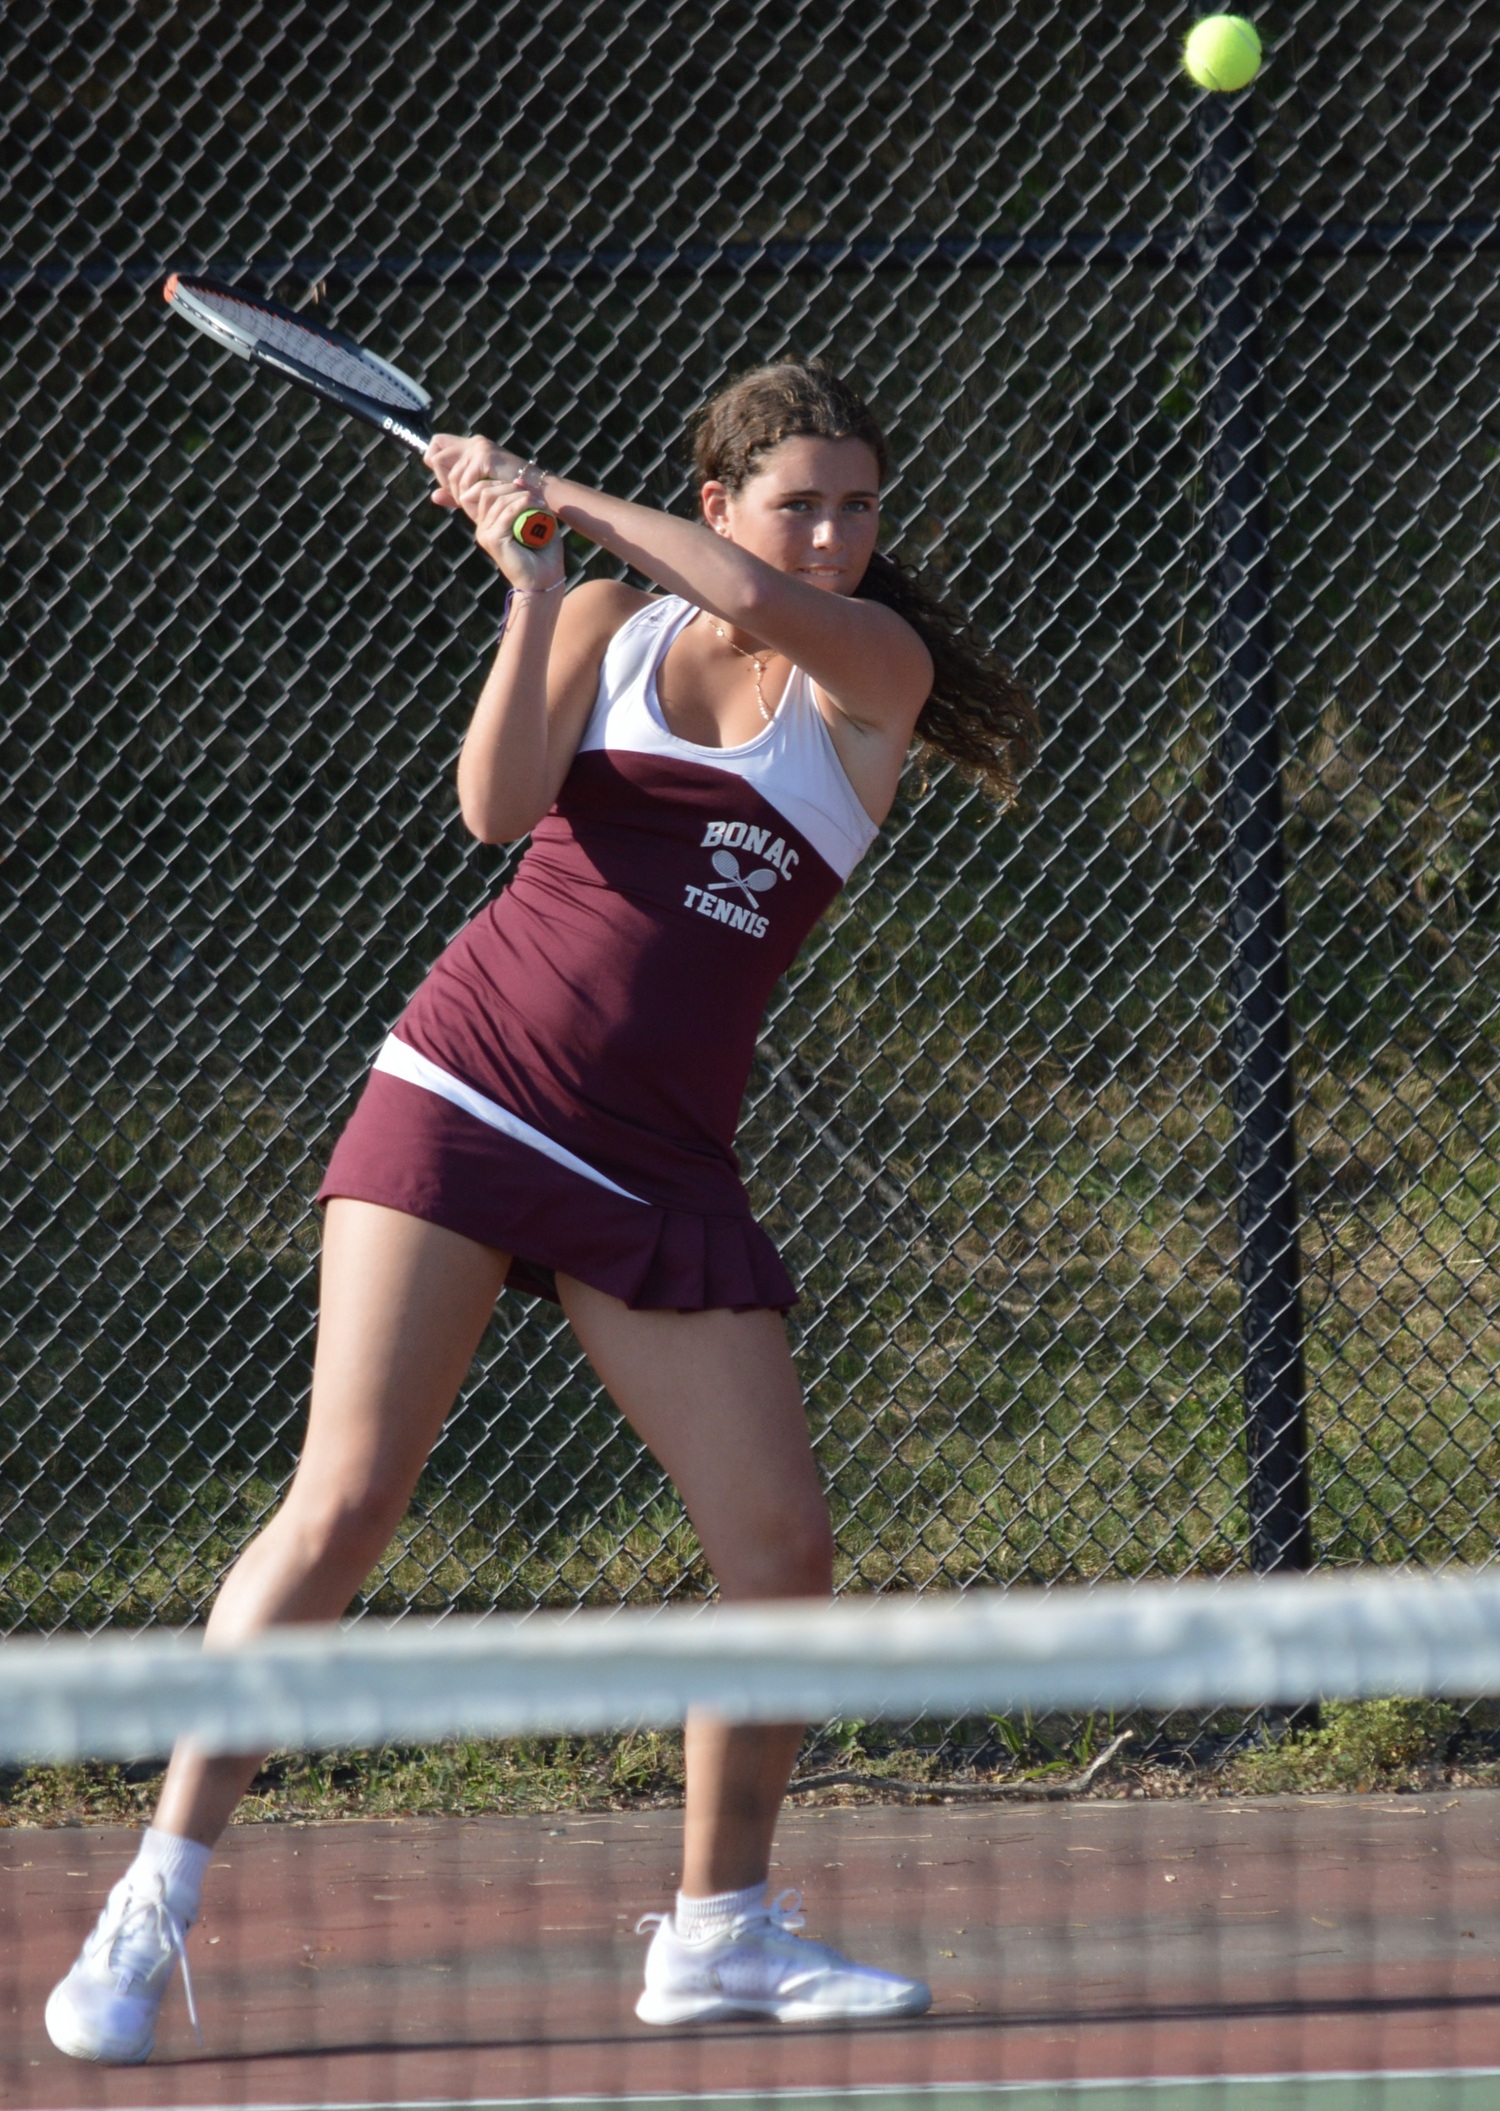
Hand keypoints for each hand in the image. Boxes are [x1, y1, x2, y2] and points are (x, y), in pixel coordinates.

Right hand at [425, 433, 561, 589]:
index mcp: (489, 521)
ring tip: (540, 504)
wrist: (545, 579)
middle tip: (534, 496)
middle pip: (485, 490)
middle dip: (510, 486)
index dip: (499, 481)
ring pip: (496, 499)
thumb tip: (518, 479)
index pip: (480, 490)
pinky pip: (505, 513)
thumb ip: (527, 499)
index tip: (524, 486)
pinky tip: (537, 506)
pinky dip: (523, 504)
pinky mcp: (493, 539)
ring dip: (520, 495)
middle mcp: (482, 526)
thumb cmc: (543, 552)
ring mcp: (485, 533)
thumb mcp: (537, 518)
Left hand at [426, 432, 524, 512]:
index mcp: (471, 447)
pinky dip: (469, 497)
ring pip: (450, 475)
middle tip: (460, 496)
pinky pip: (464, 481)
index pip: (436, 444)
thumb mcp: (479, 494)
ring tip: (474, 504)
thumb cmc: (511, 496)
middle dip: (443, 481)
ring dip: (459, 495)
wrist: (537, 493)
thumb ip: (455, 494)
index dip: (435, 462)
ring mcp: (479, 448)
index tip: (448, 483)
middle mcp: (474, 443)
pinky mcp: (485, 457)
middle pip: (436, 457)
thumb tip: (433, 497)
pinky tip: (481, 502)